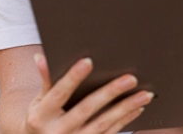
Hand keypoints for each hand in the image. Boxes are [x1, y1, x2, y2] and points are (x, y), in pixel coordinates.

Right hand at [26, 54, 153, 132]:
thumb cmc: (42, 119)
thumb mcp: (38, 102)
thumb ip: (46, 80)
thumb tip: (41, 56)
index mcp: (41, 116)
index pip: (59, 93)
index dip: (72, 77)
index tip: (88, 61)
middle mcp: (57, 132)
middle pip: (86, 109)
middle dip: (110, 92)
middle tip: (131, 78)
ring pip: (103, 124)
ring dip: (126, 108)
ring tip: (144, 94)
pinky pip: (109, 133)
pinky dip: (125, 120)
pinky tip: (137, 108)